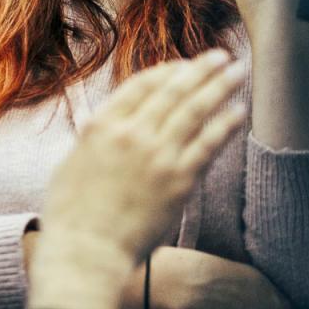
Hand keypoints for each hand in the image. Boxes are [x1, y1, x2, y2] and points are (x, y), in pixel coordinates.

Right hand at [29, 52, 246, 308]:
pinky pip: (208, 144)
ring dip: (219, 86)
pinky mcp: (179, 181)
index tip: (182, 66)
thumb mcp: (70, 163)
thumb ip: (91, 139)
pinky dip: (225, 125)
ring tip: (237, 70)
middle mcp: (133, 133)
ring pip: (195, 110)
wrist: (87, 252)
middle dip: (200, 69)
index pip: (142, 85)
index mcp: (103, 124)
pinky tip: (238, 112)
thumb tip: (100, 122)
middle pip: (174, 90)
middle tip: (220, 55)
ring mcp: (158, 155)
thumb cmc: (70, 215)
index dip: (166, 71)